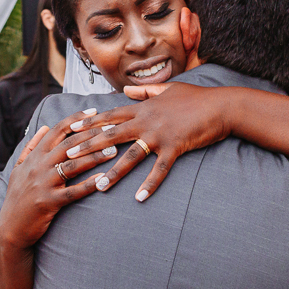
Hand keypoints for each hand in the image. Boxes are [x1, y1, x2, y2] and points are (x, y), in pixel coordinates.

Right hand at [0, 110, 121, 250]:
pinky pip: (72, 192)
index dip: (76, 119)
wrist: (10, 228)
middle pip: (69, 144)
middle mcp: (38, 166)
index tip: (94, 112)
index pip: (57, 131)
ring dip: (95, 157)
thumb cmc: (17, 197)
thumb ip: (31, 147)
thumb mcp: (19, 168)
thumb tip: (45, 127)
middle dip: (91, 135)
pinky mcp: (49, 202)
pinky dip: (88, 185)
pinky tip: (103, 179)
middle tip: (112, 129)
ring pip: (73, 165)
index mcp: (34, 157)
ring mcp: (43, 184)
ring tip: (113, 151)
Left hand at [63, 82, 233, 201]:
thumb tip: (125, 91)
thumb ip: (145, 92)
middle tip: (68, 158)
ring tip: (100, 187)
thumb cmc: (196, 98)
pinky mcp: (174, 147)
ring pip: (131, 155)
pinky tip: (139, 198)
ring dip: (114, 172)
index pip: (110, 116)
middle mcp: (146, 121)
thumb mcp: (168, 89)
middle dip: (88, 147)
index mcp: (143, 108)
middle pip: (110, 135)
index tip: (70, 130)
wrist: (221, 106)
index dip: (89, 123)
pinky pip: (159, 169)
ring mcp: (159, 134)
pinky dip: (150, 184)